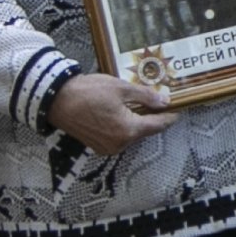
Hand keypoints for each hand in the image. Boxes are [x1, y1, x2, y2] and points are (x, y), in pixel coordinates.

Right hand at [51, 71, 175, 154]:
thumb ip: (145, 97)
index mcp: (128, 130)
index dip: (169, 117)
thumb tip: (164, 101)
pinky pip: (118, 137)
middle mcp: (120, 144)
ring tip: (139, 106)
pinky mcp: (98, 146)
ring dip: (136, 122)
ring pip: (131, 135)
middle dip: (152, 118)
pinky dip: (123, 127)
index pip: (157, 126)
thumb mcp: (121, 88)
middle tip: (158, 103)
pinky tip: (122, 113)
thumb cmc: (89, 92)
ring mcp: (108, 147)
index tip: (178, 110)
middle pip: (144, 131)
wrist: (57, 101)